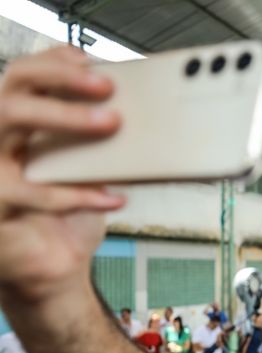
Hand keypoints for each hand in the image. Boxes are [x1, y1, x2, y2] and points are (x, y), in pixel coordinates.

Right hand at [0, 47, 123, 304]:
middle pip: (12, 89)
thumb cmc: (67, 216)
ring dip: (65, 117)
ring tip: (112, 124)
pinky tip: (114, 197)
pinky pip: (34, 191)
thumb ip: (95, 143)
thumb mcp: (85, 171)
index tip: (90, 60)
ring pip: (9, 121)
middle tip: (107, 86)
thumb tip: (135, 113)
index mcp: (16, 128)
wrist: (53, 268)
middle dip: (60, 79)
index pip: (22, 76)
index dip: (52, 62)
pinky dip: (80, 192)